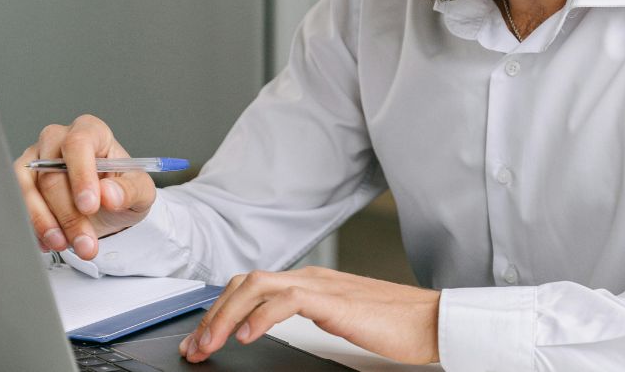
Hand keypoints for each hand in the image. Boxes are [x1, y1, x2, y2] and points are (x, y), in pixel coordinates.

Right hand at [13, 114, 156, 259]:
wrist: (107, 208)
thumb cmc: (121, 189)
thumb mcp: (140, 191)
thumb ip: (130, 190)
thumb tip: (109, 195)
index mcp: (91, 131)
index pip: (78, 144)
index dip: (81, 175)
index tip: (90, 206)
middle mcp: (58, 140)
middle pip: (52, 173)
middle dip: (69, 215)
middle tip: (85, 241)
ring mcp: (35, 159)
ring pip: (29, 189)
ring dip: (46, 223)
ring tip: (67, 244)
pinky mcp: (21, 181)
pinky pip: (17, 203)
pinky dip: (33, 227)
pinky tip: (51, 241)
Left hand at [179, 266, 440, 364]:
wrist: (430, 321)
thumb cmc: (394, 325)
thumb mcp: (339, 322)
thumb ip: (310, 319)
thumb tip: (271, 330)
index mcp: (310, 283)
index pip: (251, 286)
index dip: (219, 310)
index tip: (201, 339)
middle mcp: (310, 278)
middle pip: (245, 282)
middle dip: (212, 314)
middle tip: (194, 347)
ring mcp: (321, 285)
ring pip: (256, 286)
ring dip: (225, 315)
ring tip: (209, 344)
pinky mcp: (333, 300)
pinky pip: (286, 300)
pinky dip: (260, 316)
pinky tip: (247, 336)